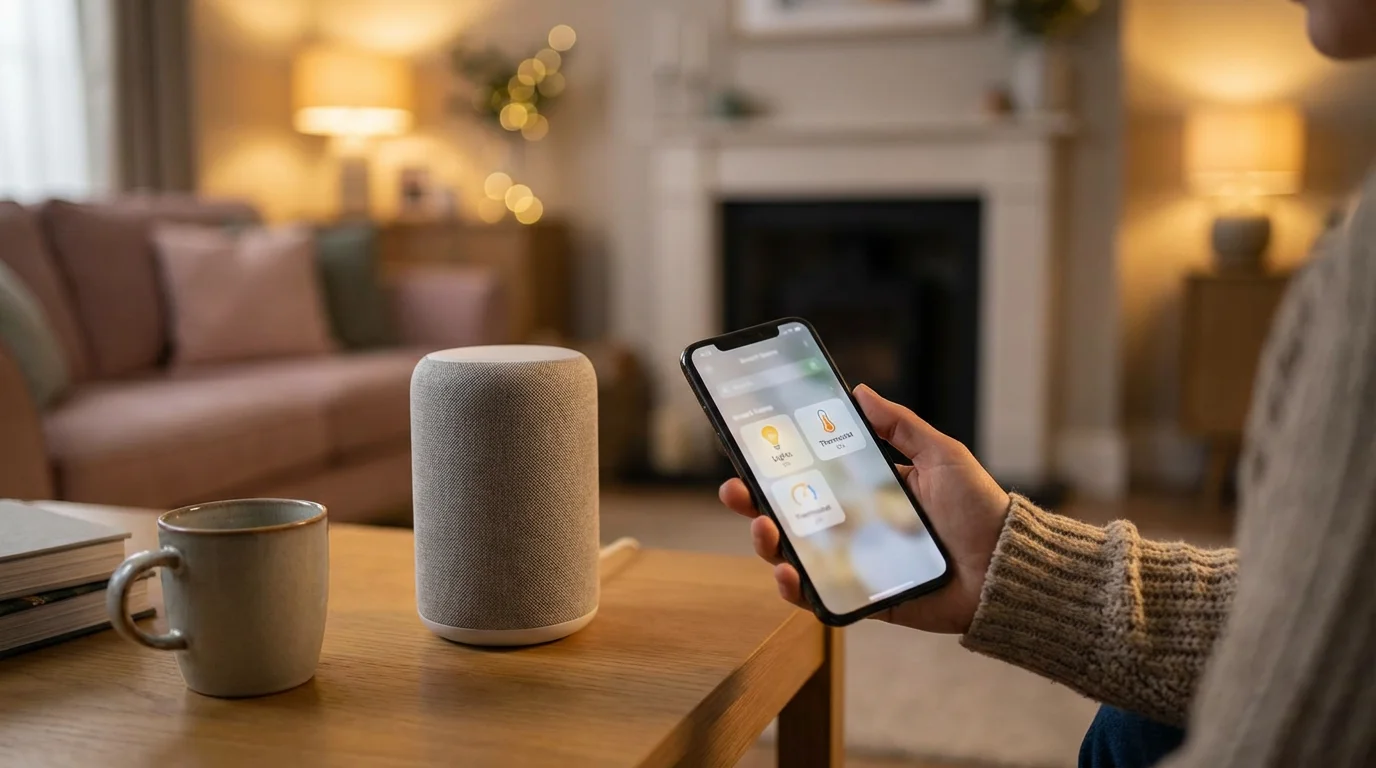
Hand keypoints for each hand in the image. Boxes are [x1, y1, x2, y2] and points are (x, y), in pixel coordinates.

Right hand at [718, 384, 1009, 633]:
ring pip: (793, 554)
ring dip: (766, 542)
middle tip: (738, 489)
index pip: (810, 474)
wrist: (1007, 569)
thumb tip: (859, 390)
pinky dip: (794, 589)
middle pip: (789, 513)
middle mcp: (854, 526)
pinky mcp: (862, 599)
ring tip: (764, 528)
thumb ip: (899, 425)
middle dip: (753, 502)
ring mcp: (853, 563)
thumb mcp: (941, 454)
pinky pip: (818, 597)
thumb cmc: (979, 509)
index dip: (775, 464)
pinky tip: (786, 574)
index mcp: (867, 490)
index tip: (748, 450)